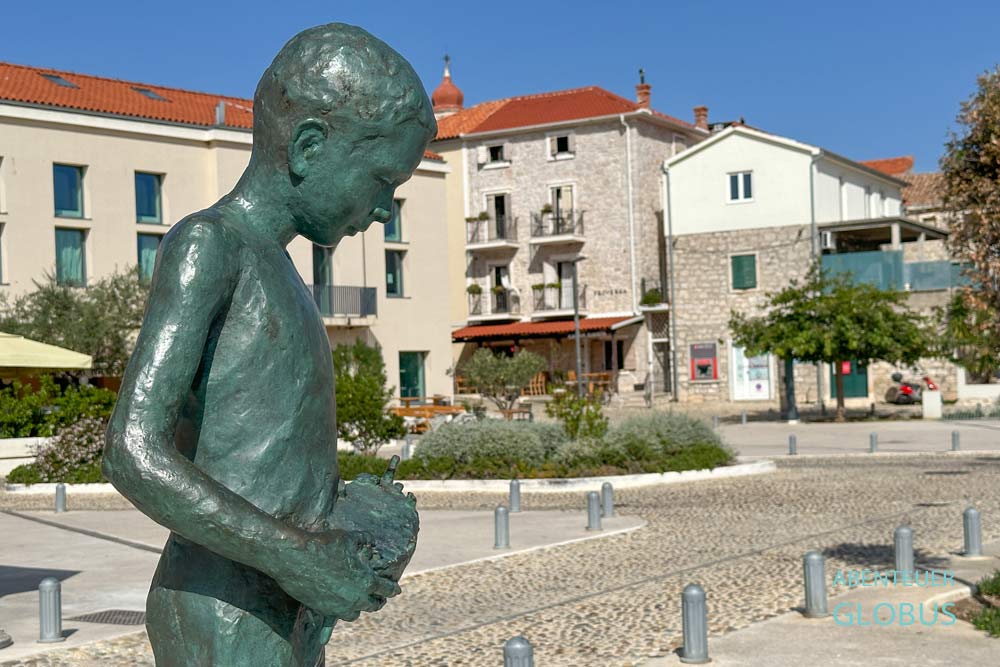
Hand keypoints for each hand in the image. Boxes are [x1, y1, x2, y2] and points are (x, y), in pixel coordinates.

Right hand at [278, 528, 400, 620]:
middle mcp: (355, 598)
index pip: (386, 589)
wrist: (295, 557)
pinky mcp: (322, 610)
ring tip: (359, 604)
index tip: (396, 590)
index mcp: (366, 581)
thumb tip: (370, 540)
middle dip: (378, 601)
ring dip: (358, 609)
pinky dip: (335, 621)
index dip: (393, 589)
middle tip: (380, 598)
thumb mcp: (348, 538)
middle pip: (373, 605)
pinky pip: (331, 621)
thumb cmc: (324, 545)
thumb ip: (363, 540)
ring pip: (354, 614)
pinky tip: (331, 630)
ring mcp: (338, 607)